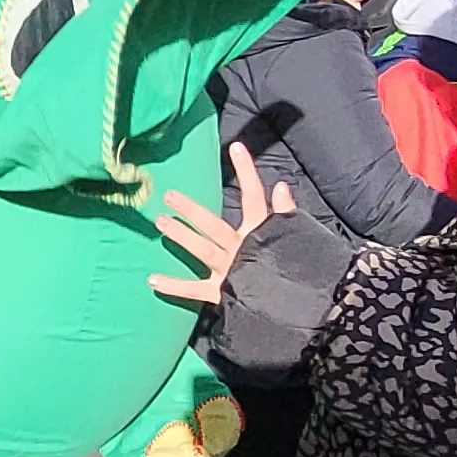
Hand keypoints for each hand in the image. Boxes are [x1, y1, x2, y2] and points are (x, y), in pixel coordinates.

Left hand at [149, 142, 291, 305]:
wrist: (304, 309)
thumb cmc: (300, 271)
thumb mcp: (297, 240)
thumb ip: (286, 214)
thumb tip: (280, 185)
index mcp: (262, 234)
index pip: (255, 197)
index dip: (247, 172)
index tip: (236, 147)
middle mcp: (243, 249)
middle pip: (214, 225)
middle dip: (191, 210)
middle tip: (169, 196)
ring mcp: (231, 271)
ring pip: (202, 250)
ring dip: (180, 236)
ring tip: (160, 222)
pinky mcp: (224, 292)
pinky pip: (196, 290)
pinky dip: (174, 286)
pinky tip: (152, 280)